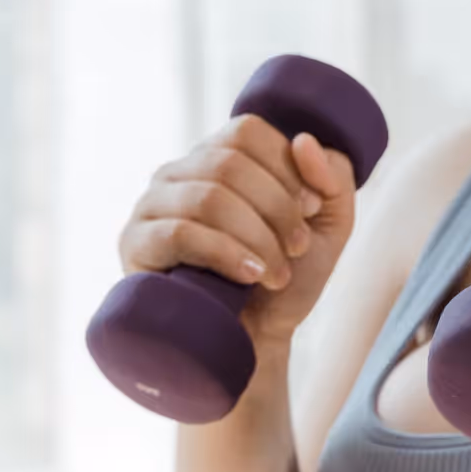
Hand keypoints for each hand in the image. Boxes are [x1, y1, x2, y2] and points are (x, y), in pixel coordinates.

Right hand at [118, 114, 358, 346]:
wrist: (256, 340)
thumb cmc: (286, 279)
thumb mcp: (329, 227)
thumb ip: (334, 179)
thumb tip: (303, 140)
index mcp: (220, 158)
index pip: (248, 131)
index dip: (287, 169)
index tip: (310, 210)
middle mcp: (181, 173)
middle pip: (230, 163)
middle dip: (278, 209)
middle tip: (299, 247)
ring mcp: (153, 205)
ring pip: (207, 197)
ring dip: (258, 238)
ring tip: (278, 273)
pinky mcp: (136, 244)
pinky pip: (179, 232)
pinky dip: (226, 253)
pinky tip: (251, 276)